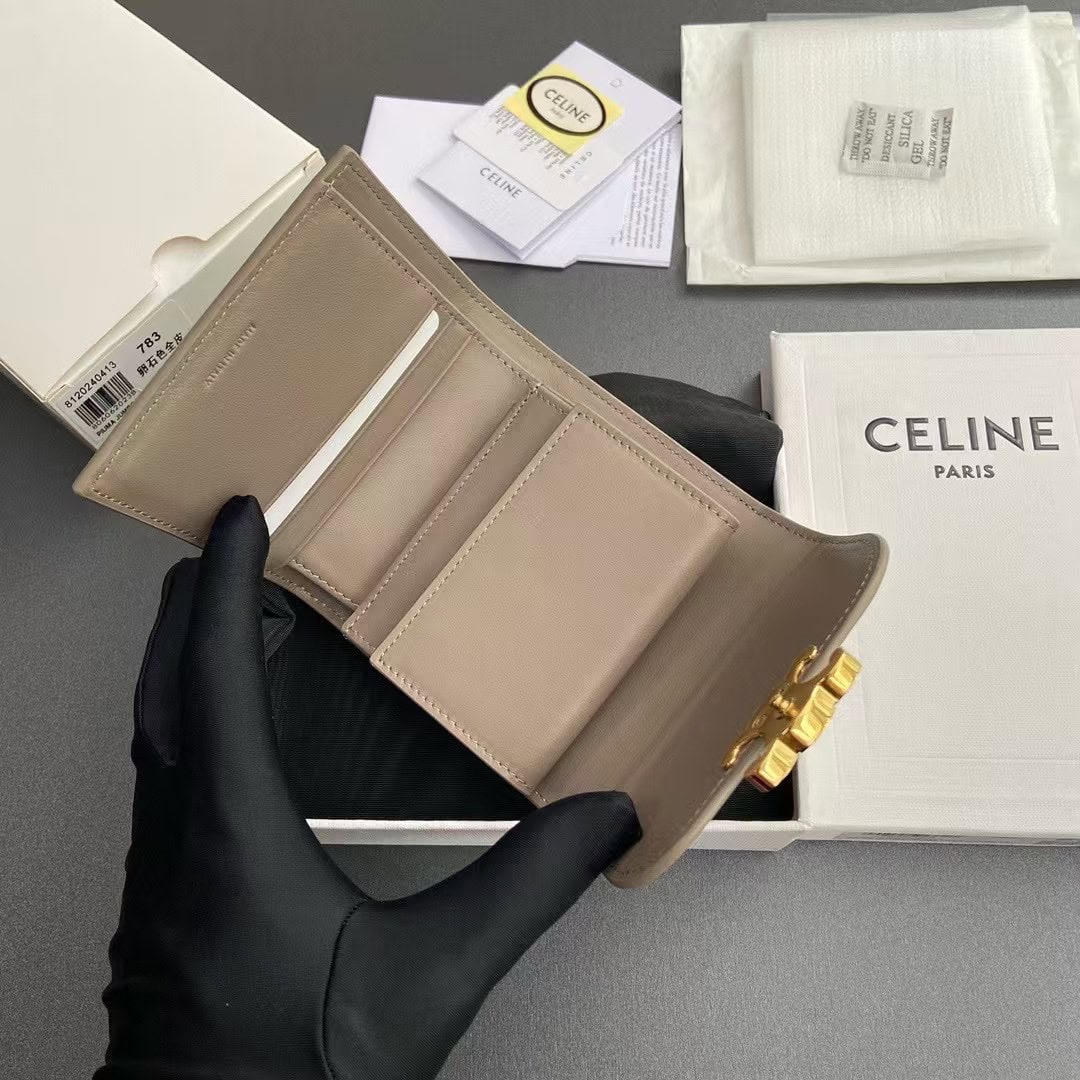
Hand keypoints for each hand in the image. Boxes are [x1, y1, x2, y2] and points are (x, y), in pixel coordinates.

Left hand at [97, 496, 639, 1079]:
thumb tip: (597, 822)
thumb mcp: (431, 978)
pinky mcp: (160, 896)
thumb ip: (523, 890)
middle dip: (194, 601)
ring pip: (153, 726)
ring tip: (221, 615)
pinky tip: (221, 735)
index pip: (217, 671)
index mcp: (233, 831)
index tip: (239, 519)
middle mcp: (178, 836)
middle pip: (165, 682)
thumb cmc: (293, 1075)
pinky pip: (161, 770)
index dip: (232, 583)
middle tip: (224, 545)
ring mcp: (157, 867)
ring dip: (182, 655)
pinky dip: (185, 713)